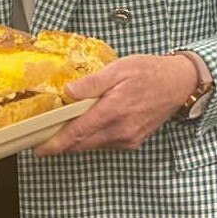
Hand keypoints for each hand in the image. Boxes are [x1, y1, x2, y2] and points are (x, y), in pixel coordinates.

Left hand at [34, 53, 197, 155]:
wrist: (178, 84)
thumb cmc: (147, 72)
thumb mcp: (117, 69)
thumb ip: (91, 83)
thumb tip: (67, 93)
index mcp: (113, 111)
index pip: (78, 133)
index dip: (56, 143)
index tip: (38, 148)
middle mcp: (120, 131)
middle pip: (82, 144)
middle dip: (60, 144)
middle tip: (41, 139)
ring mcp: (127, 139)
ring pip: (93, 145)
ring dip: (76, 140)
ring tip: (60, 129)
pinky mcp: (133, 141)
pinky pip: (105, 143)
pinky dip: (92, 137)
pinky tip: (86, 125)